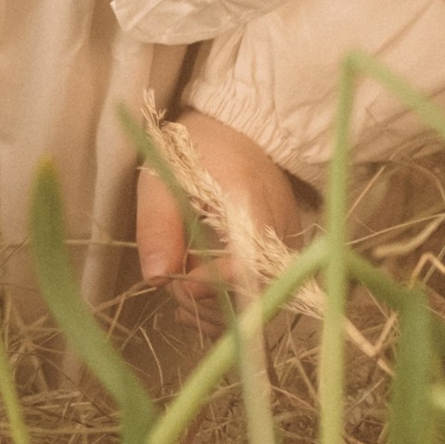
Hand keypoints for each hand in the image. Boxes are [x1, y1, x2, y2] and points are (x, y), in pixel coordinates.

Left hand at [137, 111, 309, 302]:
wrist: (236, 133)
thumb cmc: (195, 151)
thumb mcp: (162, 178)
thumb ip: (158, 226)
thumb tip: (157, 278)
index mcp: (252, 204)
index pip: (249, 264)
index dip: (213, 282)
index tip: (177, 282)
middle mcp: (281, 232)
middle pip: (257, 294)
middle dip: (209, 303)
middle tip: (171, 283)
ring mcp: (287, 247)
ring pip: (262, 303)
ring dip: (216, 310)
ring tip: (180, 286)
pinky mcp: (284, 257)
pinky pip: (263, 296)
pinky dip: (228, 308)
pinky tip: (195, 298)